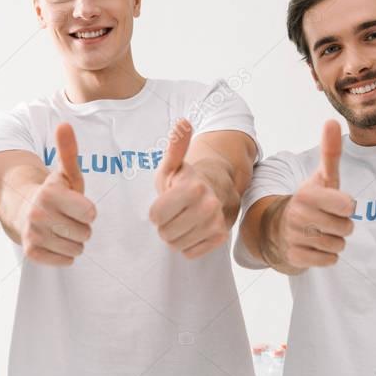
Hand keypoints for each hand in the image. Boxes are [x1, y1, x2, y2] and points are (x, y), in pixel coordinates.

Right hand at [18, 123, 95, 265]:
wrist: (20, 208)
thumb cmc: (52, 193)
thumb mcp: (64, 173)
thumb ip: (68, 151)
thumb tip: (65, 125)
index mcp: (50, 194)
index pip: (91, 213)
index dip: (87, 209)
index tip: (75, 204)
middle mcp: (38, 215)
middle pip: (85, 233)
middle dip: (81, 226)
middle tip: (66, 217)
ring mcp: (33, 235)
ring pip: (77, 249)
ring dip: (73, 241)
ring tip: (60, 228)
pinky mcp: (31, 252)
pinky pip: (65, 261)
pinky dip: (63, 254)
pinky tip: (54, 240)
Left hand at [149, 119, 227, 258]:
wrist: (217, 189)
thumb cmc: (186, 179)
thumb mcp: (174, 165)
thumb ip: (175, 147)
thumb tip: (183, 122)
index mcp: (193, 188)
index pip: (155, 217)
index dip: (156, 211)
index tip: (166, 200)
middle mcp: (208, 206)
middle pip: (165, 233)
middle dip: (165, 224)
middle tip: (175, 211)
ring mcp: (216, 224)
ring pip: (176, 245)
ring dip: (176, 235)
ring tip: (184, 219)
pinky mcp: (220, 238)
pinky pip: (189, 253)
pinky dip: (188, 244)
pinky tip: (193, 229)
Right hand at [273, 120, 354, 268]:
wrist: (277, 228)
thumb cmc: (308, 201)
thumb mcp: (320, 177)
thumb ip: (330, 152)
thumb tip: (332, 120)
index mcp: (306, 195)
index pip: (348, 206)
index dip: (346, 206)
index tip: (335, 203)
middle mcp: (298, 216)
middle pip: (346, 228)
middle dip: (341, 225)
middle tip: (327, 219)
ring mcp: (295, 238)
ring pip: (338, 245)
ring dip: (334, 240)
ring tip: (320, 232)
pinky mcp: (295, 257)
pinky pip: (329, 260)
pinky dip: (326, 255)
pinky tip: (314, 245)